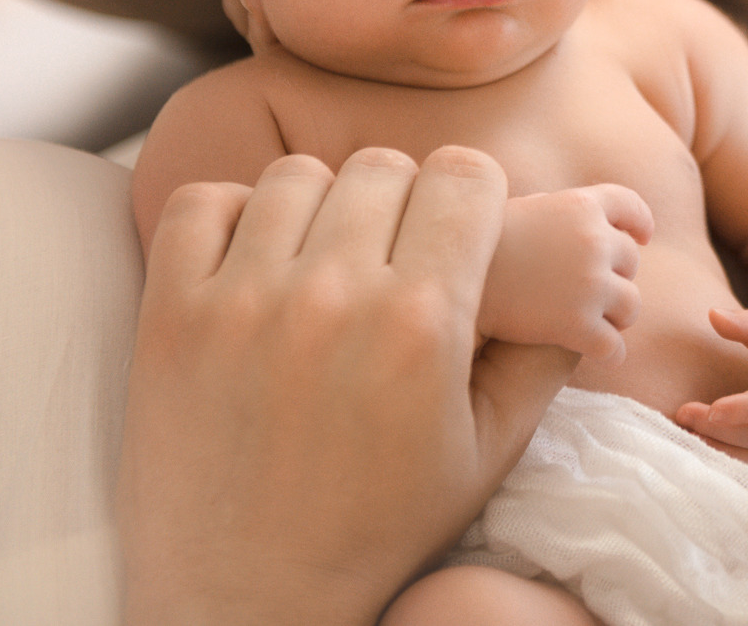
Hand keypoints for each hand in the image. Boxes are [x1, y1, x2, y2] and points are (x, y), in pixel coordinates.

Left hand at [118, 146, 574, 625]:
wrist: (246, 601)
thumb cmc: (376, 529)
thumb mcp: (489, 450)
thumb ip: (542, 355)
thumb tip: (577, 279)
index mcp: (422, 323)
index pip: (464, 175)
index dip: (474, 197)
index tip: (462, 233)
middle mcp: (332, 297)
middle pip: (385, 166)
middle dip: (405, 201)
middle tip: (398, 257)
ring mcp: (241, 301)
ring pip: (300, 174)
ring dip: (324, 205)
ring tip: (326, 262)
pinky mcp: (170, 316)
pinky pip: (205, 202)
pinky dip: (233, 216)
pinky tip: (257, 262)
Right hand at [479, 184, 654, 362]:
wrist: (444, 280)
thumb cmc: (473, 245)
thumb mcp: (519, 209)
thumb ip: (555, 212)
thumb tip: (580, 219)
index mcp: (579, 204)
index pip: (629, 206)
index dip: (639, 221)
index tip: (641, 236)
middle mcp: (593, 241)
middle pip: (630, 261)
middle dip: (616, 275)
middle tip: (593, 290)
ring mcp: (589, 285)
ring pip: (632, 306)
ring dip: (619, 315)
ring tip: (601, 323)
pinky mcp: (578, 327)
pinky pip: (614, 346)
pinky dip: (611, 352)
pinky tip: (602, 354)